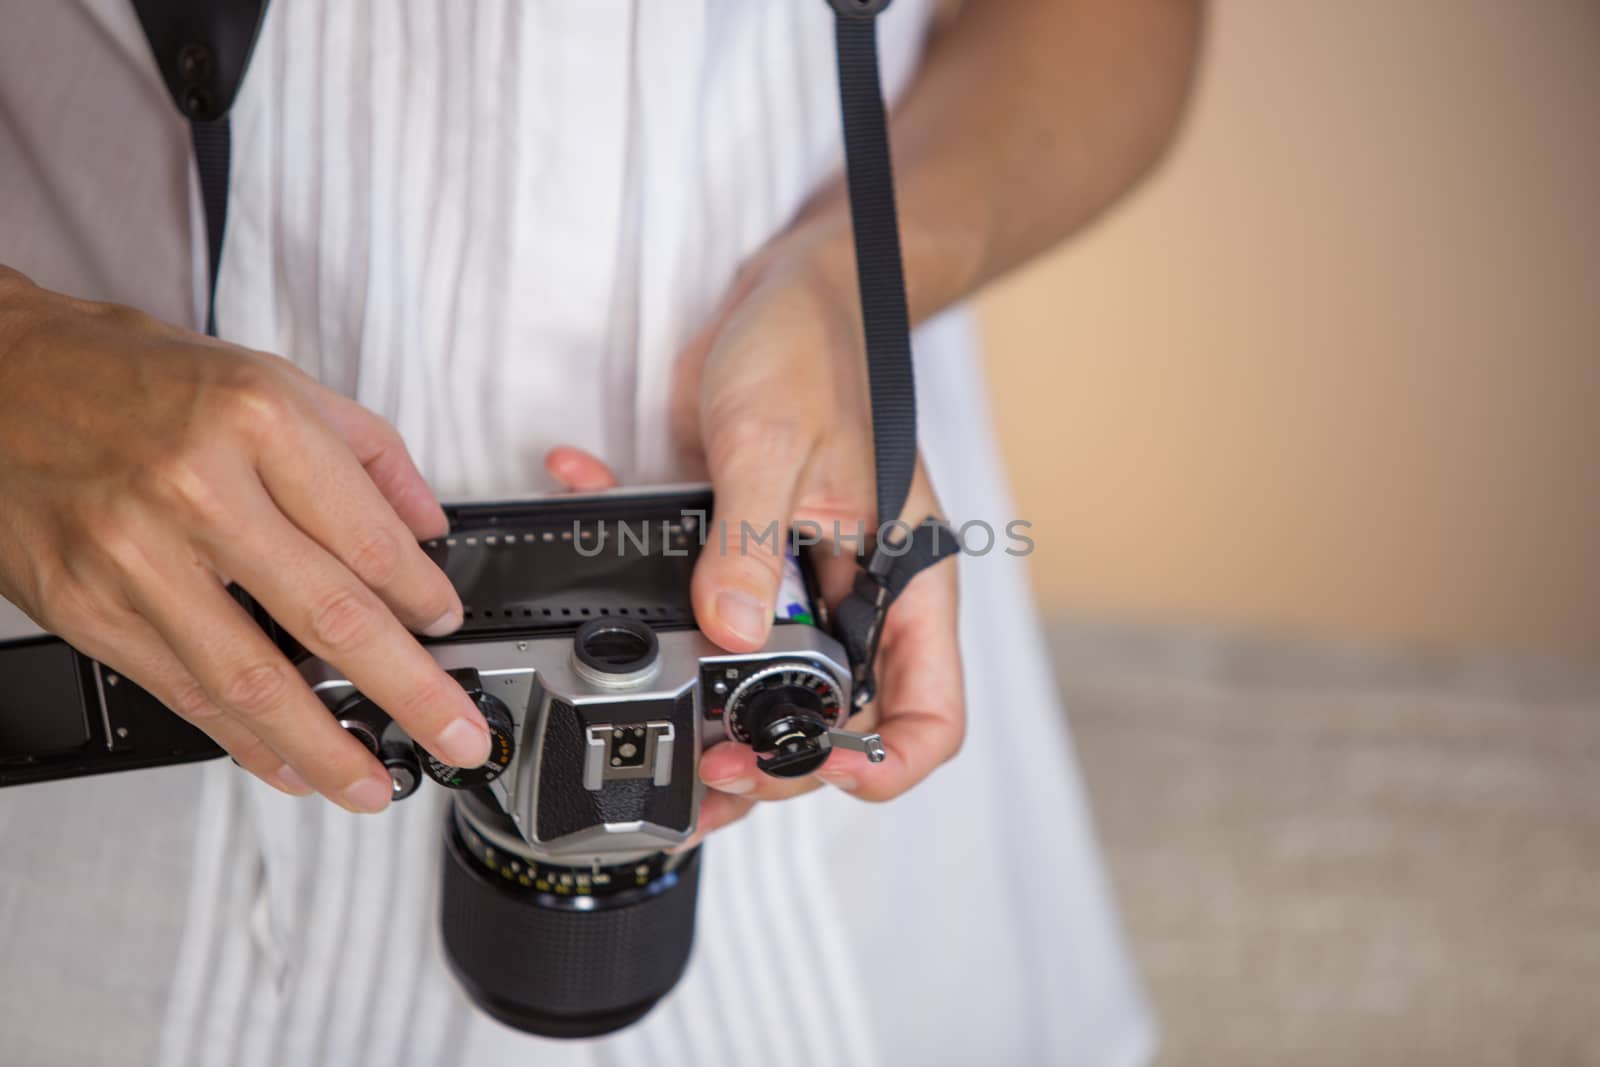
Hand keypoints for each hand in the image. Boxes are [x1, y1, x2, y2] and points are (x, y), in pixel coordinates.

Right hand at [0, 269, 490, 811]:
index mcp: (260, 421)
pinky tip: (289, 764)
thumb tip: (429, 528)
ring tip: (373, 782)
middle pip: (332, 615)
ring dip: (326, 746)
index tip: (448, 629)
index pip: (371, 539)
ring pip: (253, 677)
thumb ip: (366, 452)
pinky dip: (245, 740)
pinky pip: (184, 691)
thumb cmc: (132, 377)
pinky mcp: (88, 609)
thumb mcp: (269, 379)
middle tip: (455, 736)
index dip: (424, 599)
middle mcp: (200, 488)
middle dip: (409, 691)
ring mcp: (137, 556)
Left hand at [545, 240, 963, 841]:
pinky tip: (592, 510)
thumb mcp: (776, 442)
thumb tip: (731, 634)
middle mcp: (858, 593)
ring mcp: (802, 584)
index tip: (816, 773)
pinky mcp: (745, 560)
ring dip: (704, 710)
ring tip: (648, 720)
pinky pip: (703, 609)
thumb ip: (750, 541)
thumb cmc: (814, 349)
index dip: (882, 763)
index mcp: (903, 577)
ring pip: (762, 686)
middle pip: (832, 720)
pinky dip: (643, 589)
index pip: (925, 711)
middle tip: (706, 765)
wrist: (784, 292)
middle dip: (767, 756)